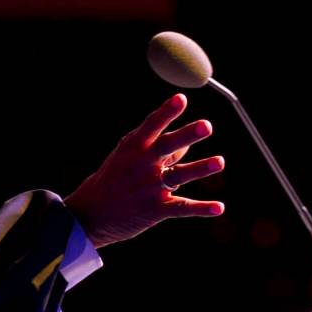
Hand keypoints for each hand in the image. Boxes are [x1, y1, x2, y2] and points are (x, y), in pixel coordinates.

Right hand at [64, 94, 224, 247]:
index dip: (167, 112)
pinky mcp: (156, 210)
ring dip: (199, 169)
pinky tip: (219, 208)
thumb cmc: (114, 178)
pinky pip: (182, 208)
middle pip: (167, 146)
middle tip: (206, 125)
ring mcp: (149, 187)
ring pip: (178, 175)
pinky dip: (201, 209)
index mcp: (134, 147)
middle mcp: (142, 165)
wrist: (91, 213)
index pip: (152, 125)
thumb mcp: (128, 157)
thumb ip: (157, 149)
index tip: (181, 99)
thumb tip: (187, 144)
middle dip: (186, 136)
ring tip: (219, 162)